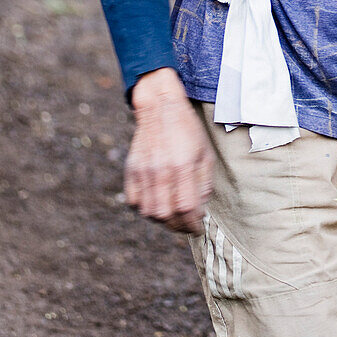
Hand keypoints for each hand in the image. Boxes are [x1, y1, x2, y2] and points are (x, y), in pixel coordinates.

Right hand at [125, 67, 214, 234]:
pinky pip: (134, 202)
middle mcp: (161, 170)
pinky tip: (156, 202)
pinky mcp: (131, 170)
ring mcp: (143, 171)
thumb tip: (201, 210)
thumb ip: (204, 183)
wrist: (160, 108)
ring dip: (162, 220)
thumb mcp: (205, 153)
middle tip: (186, 225)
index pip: (186, 208)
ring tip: (173, 215)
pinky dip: (145, 209)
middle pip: (166, 215)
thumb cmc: (187, 130)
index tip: (198, 228)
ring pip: (149, 212)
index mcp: (183, 165)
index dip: (193, 224)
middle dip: (179, 226)